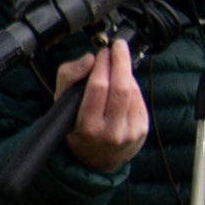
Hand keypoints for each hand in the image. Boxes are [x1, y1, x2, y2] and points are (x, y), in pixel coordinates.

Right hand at [54, 39, 149, 170]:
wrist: (96, 158)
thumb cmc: (75, 125)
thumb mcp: (62, 104)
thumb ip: (69, 76)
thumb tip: (90, 58)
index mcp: (87, 127)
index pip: (98, 89)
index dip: (102, 65)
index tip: (102, 51)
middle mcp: (111, 133)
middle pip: (121, 88)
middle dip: (120, 62)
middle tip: (117, 47)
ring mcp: (129, 133)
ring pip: (132, 92)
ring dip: (126, 73)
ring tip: (117, 63)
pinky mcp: (142, 130)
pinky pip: (139, 99)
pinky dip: (132, 85)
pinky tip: (123, 81)